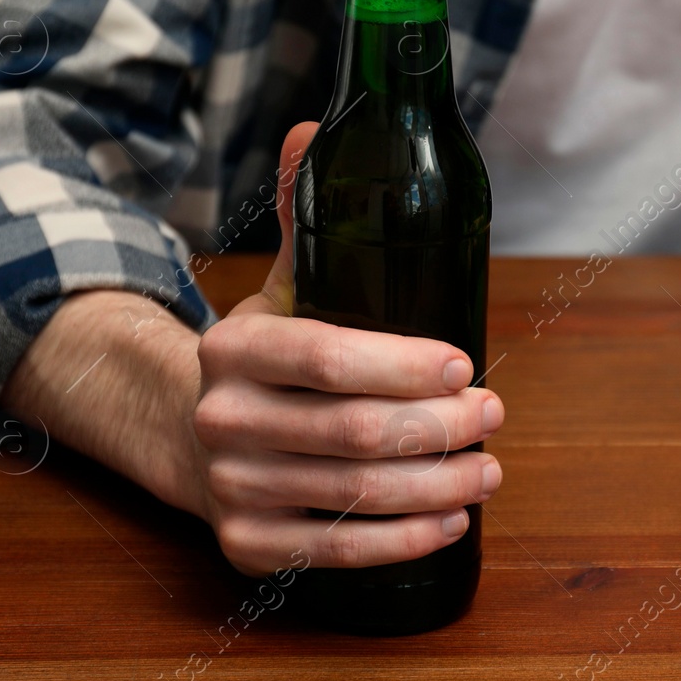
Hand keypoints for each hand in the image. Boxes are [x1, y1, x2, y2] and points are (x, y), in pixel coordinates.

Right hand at [192, 122, 503, 574]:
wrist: (187, 430)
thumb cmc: (267, 356)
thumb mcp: (283, 287)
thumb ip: (308, 217)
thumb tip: (317, 128)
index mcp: (233, 348)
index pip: (326, 357)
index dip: (402, 365)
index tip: (463, 363)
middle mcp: (223, 420)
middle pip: (353, 432)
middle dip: (440, 427)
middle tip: (492, 413)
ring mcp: (231, 488)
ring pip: (354, 495)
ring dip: (438, 486)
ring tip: (490, 469)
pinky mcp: (247, 545)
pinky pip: (335, 551)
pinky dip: (403, 540)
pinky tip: (451, 522)